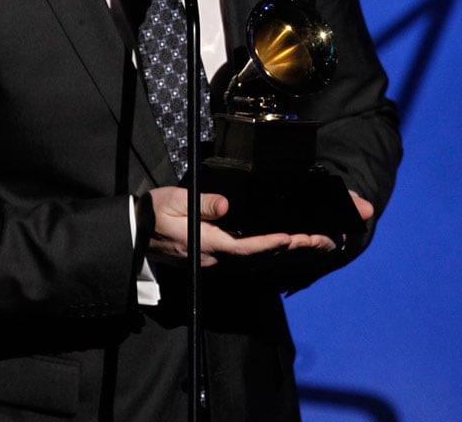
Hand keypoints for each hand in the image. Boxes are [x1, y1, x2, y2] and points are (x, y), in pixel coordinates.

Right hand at [145, 187, 374, 265]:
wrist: (135, 233)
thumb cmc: (153, 213)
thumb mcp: (174, 201)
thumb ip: (202, 204)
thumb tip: (226, 205)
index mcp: (206, 243)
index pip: (244, 246)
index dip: (270, 242)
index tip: (294, 236)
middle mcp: (214, 257)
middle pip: (261, 254)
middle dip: (295, 246)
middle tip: (326, 239)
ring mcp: (215, 259)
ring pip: (260, 257)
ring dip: (291, 250)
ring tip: (320, 241)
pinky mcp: (214, 256)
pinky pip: (250, 255)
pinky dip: (273, 250)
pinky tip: (290, 245)